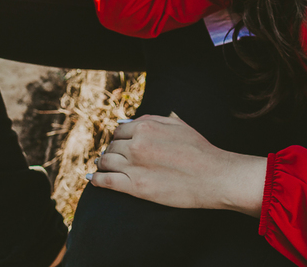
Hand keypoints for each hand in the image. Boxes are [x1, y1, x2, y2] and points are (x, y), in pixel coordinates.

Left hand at [89, 115, 265, 214]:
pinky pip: (106, 181)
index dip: (118, 138)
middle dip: (112, 151)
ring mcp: (134, 166)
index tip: (120, 145)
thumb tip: (127, 121)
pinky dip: (96, 180)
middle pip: (112, 146)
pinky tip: (93, 180)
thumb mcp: (177, 124)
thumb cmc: (199, 149)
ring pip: (106, 162)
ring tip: (102, 167)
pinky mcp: (135, 187)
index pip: (119, 130)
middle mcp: (136, 144)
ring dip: (102, 164)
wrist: (213, 176)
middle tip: (113, 158)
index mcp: (146, 127)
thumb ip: (152, 119)